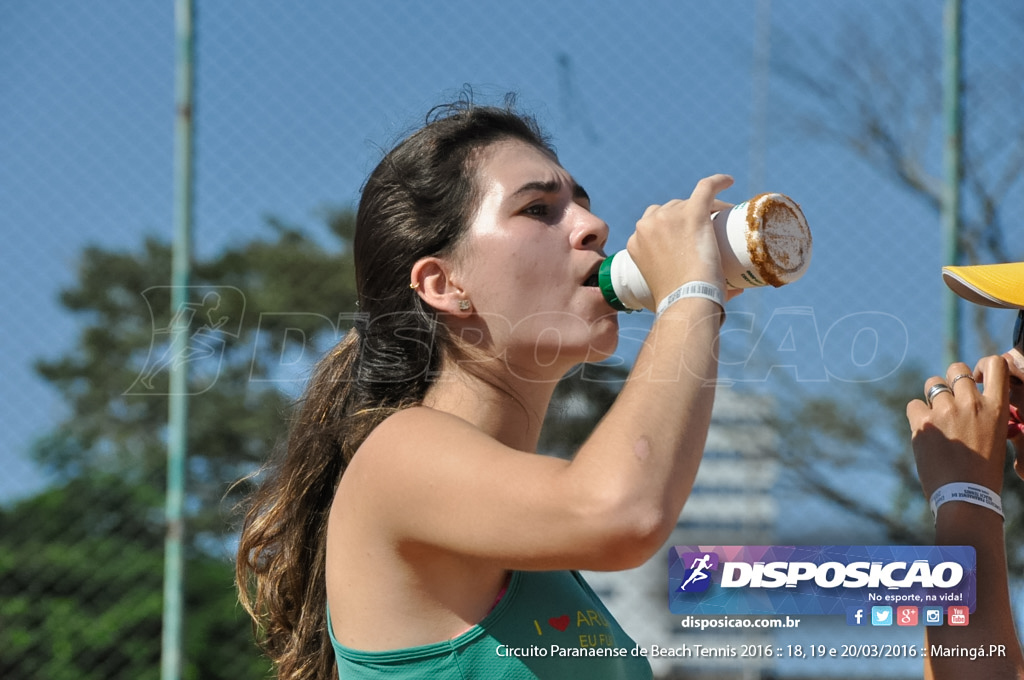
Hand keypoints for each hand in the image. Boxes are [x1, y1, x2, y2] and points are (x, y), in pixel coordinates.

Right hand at [626, 174, 732, 302]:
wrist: (686, 300)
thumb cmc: (676, 304)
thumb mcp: (660, 295)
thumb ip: (677, 293)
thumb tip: (721, 295)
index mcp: (636, 242)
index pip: (653, 226)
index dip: (672, 228)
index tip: (689, 238)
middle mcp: (647, 225)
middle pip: (670, 211)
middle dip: (687, 217)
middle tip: (709, 231)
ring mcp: (669, 216)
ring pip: (689, 202)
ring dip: (704, 207)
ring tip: (723, 219)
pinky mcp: (692, 212)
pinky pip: (705, 187)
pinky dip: (718, 182)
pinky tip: (729, 182)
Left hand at [906, 356, 1010, 497]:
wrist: (964, 496)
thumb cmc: (983, 471)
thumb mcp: (995, 438)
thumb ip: (985, 415)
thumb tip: (975, 401)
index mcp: (996, 408)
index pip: (995, 365)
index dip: (981, 366)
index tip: (976, 379)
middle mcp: (971, 403)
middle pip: (955, 368)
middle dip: (952, 381)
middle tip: (951, 401)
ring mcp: (946, 411)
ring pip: (933, 384)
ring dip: (934, 397)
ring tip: (938, 419)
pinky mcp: (923, 422)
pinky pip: (914, 404)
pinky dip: (917, 415)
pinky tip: (925, 431)